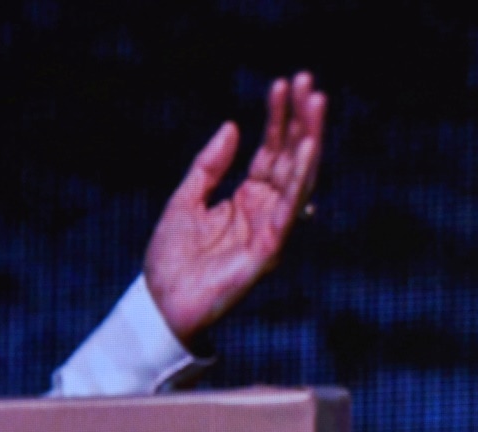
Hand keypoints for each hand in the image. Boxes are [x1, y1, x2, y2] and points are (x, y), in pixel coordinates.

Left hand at [145, 72, 326, 344]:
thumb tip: (233, 127)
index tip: (283, 84)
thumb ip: (209, 165)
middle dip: (301, 120)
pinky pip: (290, 209)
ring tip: (316, 103)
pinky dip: (301, 178)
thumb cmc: (172, 259)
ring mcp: (272, 230)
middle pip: (290, 158)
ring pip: (298, 178)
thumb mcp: (185, 199)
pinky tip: (307, 148)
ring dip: (309, 139)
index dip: (278, 118)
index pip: (271, 152)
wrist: (162, 303)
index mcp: (247, 200)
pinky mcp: (270, 250)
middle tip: (309, 82)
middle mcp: (266, 212)